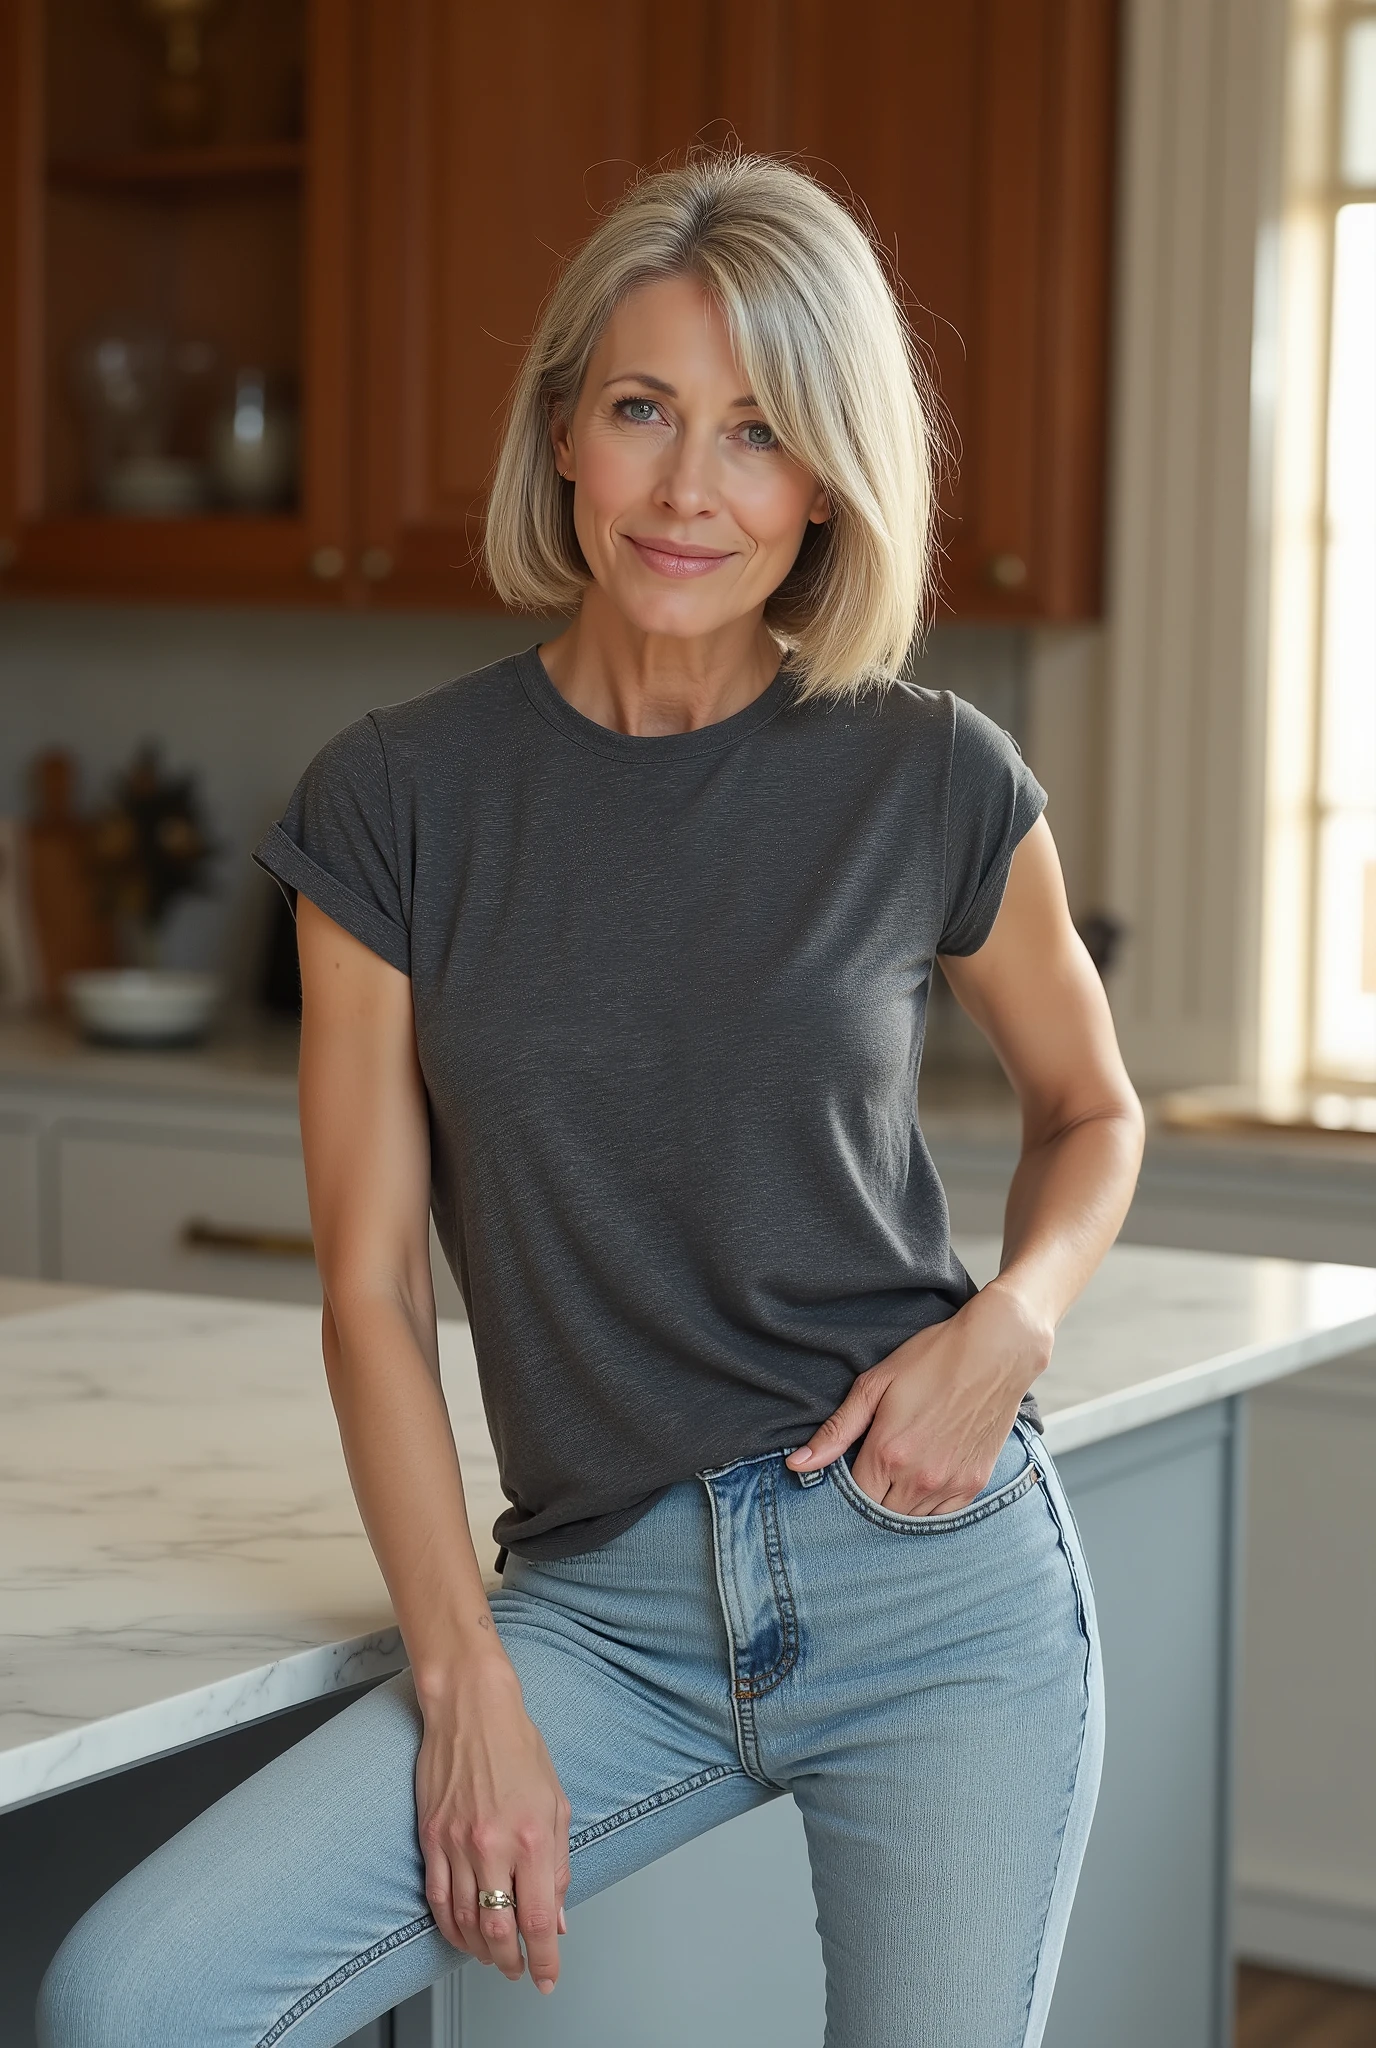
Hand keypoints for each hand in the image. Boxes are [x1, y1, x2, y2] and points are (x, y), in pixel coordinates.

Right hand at [414, 1656, 571, 1993]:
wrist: (471, 1709)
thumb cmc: (517, 1747)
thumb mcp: (556, 1803)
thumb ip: (558, 1865)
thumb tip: (557, 1917)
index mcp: (532, 1837)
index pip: (538, 1920)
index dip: (544, 1959)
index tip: (547, 1977)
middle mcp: (493, 1845)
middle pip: (498, 1931)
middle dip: (510, 1963)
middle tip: (517, 1971)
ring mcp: (457, 1843)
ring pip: (464, 1922)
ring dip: (479, 1950)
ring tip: (492, 1956)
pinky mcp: (431, 1836)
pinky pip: (437, 1898)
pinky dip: (450, 1926)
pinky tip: (461, 1933)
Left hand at [785, 1279, 1052, 1515]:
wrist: (996, 1351)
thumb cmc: (933, 1359)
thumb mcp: (875, 1385)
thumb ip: (836, 1430)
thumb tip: (796, 1464)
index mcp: (888, 1452)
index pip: (853, 1497)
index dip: (845, 1486)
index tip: (850, 1467)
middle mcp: (919, 1477)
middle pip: (880, 1514)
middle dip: (870, 1497)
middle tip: (874, 1468)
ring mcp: (950, 1484)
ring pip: (910, 1519)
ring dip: (898, 1504)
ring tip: (898, 1472)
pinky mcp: (975, 1484)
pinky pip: (942, 1517)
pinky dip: (927, 1507)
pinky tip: (923, 1480)